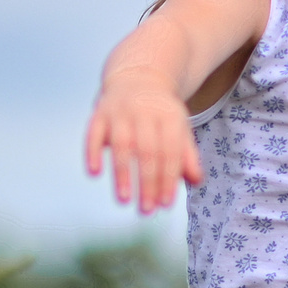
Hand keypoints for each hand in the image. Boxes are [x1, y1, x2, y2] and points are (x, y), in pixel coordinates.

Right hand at [84, 75, 201, 214]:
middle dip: (147, 183)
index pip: (170, 153)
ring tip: (124, 200)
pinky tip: (94, 173)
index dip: (168, 179)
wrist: (138, 77)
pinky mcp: (99, 112)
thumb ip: (187, 155)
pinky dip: (92, 152)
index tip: (164, 205)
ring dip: (122, 174)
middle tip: (146, 211)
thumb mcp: (179, 129)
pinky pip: (93, 132)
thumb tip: (196, 181)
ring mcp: (120, 111)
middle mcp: (145, 113)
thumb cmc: (161, 114)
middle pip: (147, 151)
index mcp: (170, 118)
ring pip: (121, 144)